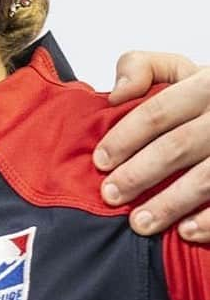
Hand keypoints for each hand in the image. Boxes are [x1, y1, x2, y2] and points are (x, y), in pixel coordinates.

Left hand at [93, 51, 209, 241]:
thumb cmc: (203, 93)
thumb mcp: (175, 68)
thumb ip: (140, 67)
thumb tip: (116, 94)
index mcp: (204, 84)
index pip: (157, 112)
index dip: (125, 137)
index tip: (100, 161)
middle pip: (177, 147)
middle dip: (139, 174)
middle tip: (110, 194)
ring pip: (205, 178)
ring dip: (170, 204)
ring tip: (139, 222)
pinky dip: (209, 220)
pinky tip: (185, 231)